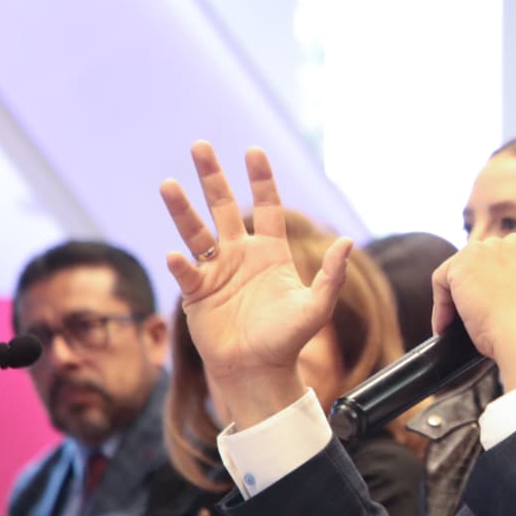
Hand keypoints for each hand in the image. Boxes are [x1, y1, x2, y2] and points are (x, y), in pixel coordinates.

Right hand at [160, 141, 353, 426]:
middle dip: (212, 177)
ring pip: (195, 232)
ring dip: (181, 209)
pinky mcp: (196, 293)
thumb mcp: (316, 307)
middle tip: (200, 145)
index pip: (267, 207)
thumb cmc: (288, 340)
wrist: (259, 370)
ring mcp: (216, 271)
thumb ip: (332, 276)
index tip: (254, 151)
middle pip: (223, 206)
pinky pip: (187, 272)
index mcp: (271, 252)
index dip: (261, 179)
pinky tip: (175, 255)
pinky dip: (182, 264)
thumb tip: (347, 241)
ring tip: (168, 184)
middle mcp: (240, 254)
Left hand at [431, 233, 515, 389]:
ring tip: (454, 324)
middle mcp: (512, 244)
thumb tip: (490, 299)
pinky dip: (440, 306)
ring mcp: (487, 250)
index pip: (502, 262)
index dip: (490, 286)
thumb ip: (515, 288)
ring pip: (460, 271)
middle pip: (480, 262)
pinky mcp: (462, 263)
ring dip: (455, 297)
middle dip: (471, 287)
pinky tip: (446, 326)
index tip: (486, 308)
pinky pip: (441, 281)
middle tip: (467, 316)